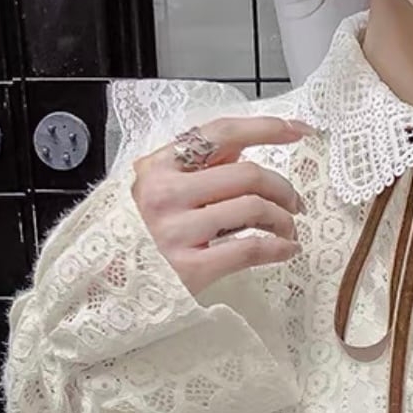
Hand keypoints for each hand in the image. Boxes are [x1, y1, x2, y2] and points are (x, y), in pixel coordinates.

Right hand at [130, 114, 316, 296]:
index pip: (221, 133)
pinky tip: (287, 249)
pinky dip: (279, 247)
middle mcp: (165, 193)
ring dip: (283, 219)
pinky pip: (250, 249)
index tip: (299, 132)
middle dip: (283, 188)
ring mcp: (176, 231)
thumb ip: (199, 166)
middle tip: (295, 203)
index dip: (266, 128)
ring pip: (254, 209)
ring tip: (288, 229)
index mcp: (160, 166)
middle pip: (248, 174)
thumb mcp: (161, 187)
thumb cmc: (145, 232)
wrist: (113, 284)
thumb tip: (245, 148)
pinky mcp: (190, 268)